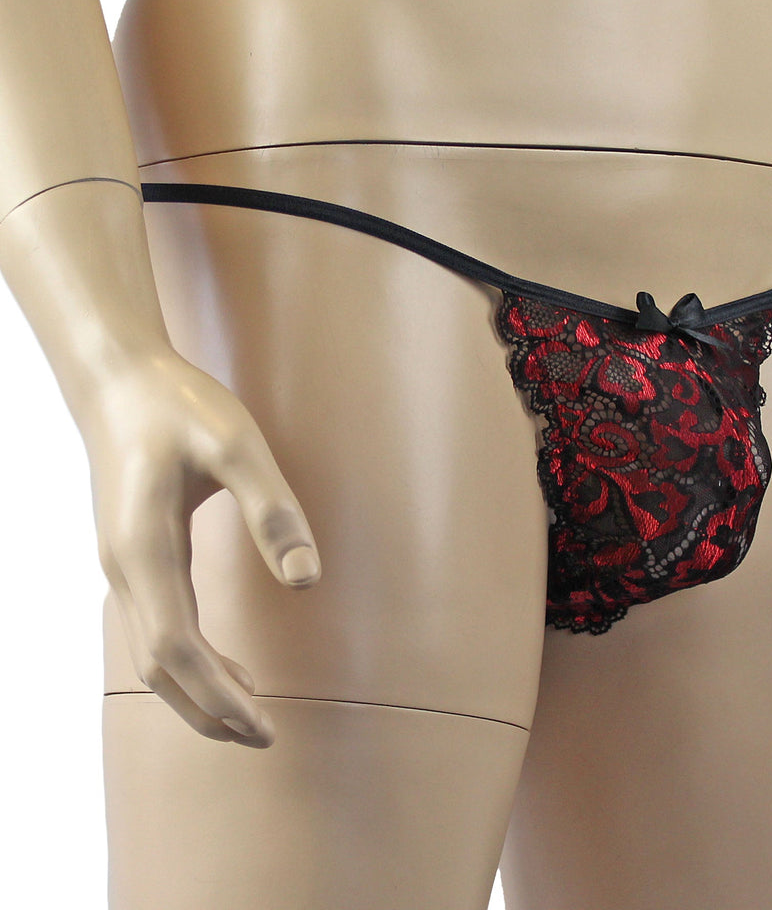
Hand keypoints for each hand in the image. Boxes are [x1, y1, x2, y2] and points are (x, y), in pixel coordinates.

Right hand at [80, 347, 321, 747]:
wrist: (119, 380)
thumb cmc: (178, 405)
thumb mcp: (235, 445)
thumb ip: (272, 510)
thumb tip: (307, 581)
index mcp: (144, 548)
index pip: (176, 648)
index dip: (218, 694)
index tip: (263, 724)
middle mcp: (125, 569)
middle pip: (158, 667)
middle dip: (208, 709)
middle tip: (264, 736)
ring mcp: (123, 565)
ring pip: (151, 653)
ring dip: (196, 691)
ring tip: (248, 715)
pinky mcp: (134, 555)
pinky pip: (156, 626)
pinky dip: (189, 660)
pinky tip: (224, 661)